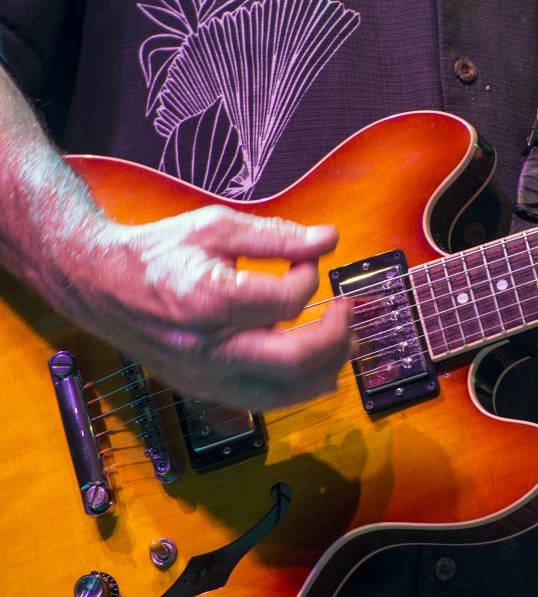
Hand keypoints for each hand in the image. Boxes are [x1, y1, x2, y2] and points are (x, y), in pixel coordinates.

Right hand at [62, 205, 351, 409]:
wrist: (98, 283)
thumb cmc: (158, 252)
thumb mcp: (215, 227)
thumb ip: (276, 236)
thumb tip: (327, 240)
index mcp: (208, 300)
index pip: (287, 302)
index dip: (310, 277)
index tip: (308, 259)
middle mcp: (205, 347)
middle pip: (294, 359)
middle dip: (335, 336)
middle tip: (347, 310)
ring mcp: (201, 375)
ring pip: (282, 394)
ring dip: (326, 371)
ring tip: (346, 344)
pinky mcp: (200, 389)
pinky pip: (260, 403)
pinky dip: (296, 390)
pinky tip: (319, 374)